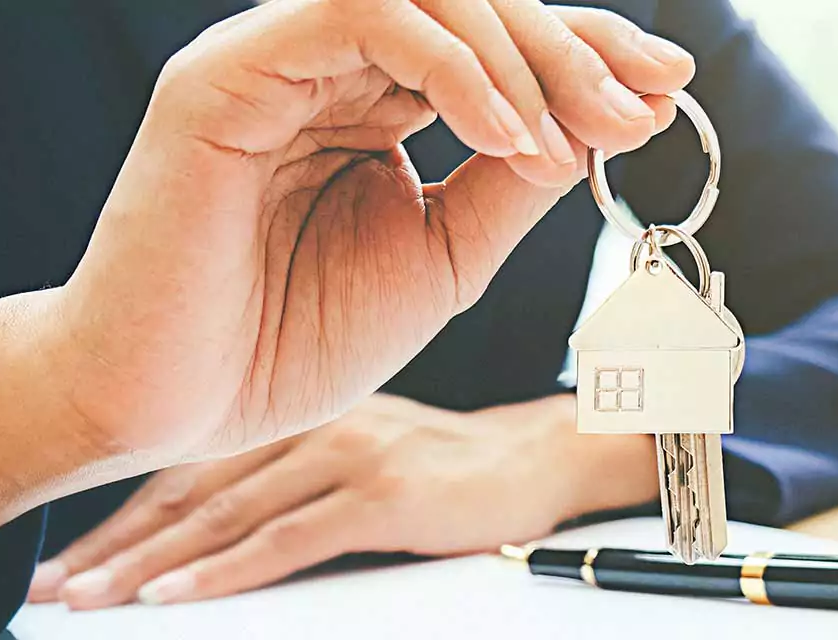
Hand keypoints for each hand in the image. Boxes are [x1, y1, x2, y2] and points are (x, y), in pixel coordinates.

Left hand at [25, 394, 655, 608]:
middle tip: (51, 586)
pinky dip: (222, 569)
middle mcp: (313, 423)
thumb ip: (296, 480)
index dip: (122, 509)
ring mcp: (346, 454)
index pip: (193, 462)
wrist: (550, 462)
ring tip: (89, 599)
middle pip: (190, 490)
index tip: (66, 553)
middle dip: (112, 543)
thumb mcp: (365, 457)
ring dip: (146, 562)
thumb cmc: (458, 470)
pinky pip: (285, 539)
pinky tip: (173, 595)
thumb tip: (214, 535)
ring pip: (223, 514)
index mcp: (300, 412)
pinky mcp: (382, 493)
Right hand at [57, 0, 693, 460]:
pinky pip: (358, 15)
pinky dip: (451, 65)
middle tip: (641, 107)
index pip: (494, 38)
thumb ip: (514, 182)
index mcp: (373, 98)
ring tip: (568, 137)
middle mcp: (326, 62)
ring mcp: (275, 58)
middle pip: (473, 0)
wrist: (169, 407)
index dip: (586, 50)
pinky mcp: (225, 74)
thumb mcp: (442, 257)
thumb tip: (612, 117)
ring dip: (520, 53)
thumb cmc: (285, 338)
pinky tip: (504, 133)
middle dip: (573, 46)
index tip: (668, 89)